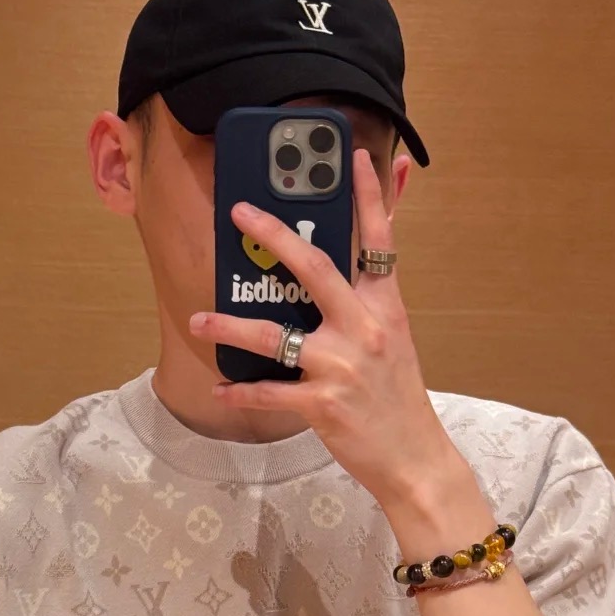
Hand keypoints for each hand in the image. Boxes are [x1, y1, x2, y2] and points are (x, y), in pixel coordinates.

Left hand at [188, 146, 457, 508]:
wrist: (415, 457)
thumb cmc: (398, 399)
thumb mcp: (394, 342)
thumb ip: (369, 305)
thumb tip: (343, 278)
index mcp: (385, 308)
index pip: (378, 241)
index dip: (368, 196)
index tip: (352, 157)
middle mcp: (365, 328)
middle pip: (315, 267)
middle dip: (274, 235)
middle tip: (240, 212)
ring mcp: (343, 366)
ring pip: (275, 335)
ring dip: (231, 327)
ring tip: (198, 321)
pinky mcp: (323, 404)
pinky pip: (269, 392)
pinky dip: (240, 392)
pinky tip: (220, 389)